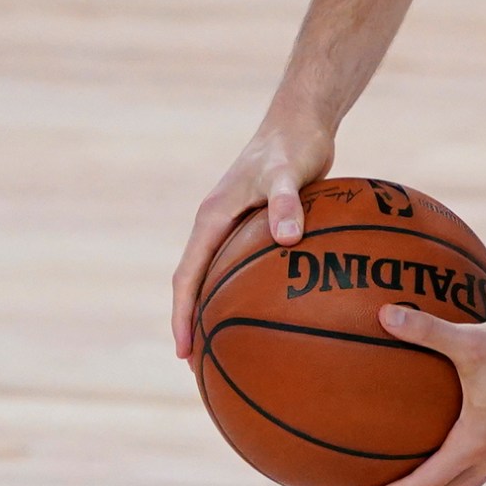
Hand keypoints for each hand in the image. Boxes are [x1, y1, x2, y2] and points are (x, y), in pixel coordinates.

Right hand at [172, 122, 333, 358]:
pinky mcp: (258, 223)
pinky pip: (247, 264)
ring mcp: (236, 224)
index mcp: (212, 218)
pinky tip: (272, 309)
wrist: (303, 122)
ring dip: (217, 307)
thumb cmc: (294, 145)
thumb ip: (286, 202)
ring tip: (228, 345)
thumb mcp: (290, 172)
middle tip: (199, 363)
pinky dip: (249, 288)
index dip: (182, 315)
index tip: (184, 351)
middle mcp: (217, 224)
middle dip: (193, 321)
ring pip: (218, 274)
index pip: (187, 276)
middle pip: (195, 281)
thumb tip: (288, 240)